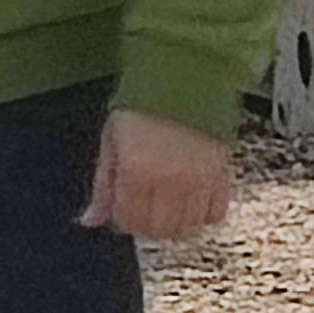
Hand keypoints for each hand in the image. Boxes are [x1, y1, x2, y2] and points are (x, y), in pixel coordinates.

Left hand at [81, 107, 237, 241]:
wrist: (183, 82)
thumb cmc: (142, 108)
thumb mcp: (111, 142)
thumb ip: (103, 185)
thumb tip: (90, 220)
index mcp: (137, 171)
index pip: (130, 221)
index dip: (124, 220)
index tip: (123, 211)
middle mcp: (170, 181)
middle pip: (160, 230)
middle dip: (148, 226)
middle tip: (144, 210)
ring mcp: (200, 181)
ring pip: (189, 228)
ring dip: (175, 225)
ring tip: (167, 207)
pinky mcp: (223, 177)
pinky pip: (216, 214)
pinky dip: (203, 216)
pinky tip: (191, 201)